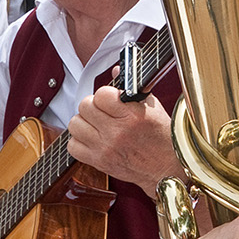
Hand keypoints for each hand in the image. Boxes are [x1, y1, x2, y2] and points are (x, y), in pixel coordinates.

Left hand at [66, 88, 181, 191]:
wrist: (166, 168)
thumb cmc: (161, 137)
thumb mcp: (152, 107)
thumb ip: (130, 88)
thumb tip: (115, 70)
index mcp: (132, 116)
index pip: (101, 94)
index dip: (104, 94)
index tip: (110, 99)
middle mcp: (117, 132)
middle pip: (84, 107)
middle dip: (93, 106)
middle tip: (102, 111)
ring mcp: (105, 149)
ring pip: (75, 124)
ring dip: (84, 122)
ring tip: (96, 125)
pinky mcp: (99, 162)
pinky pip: (72, 146)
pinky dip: (79, 142)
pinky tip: (92, 140)